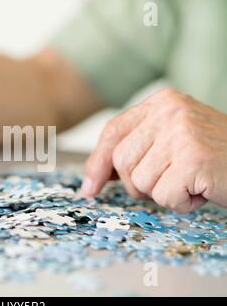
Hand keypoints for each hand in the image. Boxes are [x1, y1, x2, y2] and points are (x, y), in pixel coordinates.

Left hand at [82, 88, 226, 211]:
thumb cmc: (217, 157)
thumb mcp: (171, 141)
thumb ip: (136, 149)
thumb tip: (92, 179)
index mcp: (162, 102)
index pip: (112, 132)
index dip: (98, 163)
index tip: (91, 187)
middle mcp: (170, 111)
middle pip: (121, 161)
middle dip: (139, 183)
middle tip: (170, 179)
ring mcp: (182, 132)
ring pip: (140, 182)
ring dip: (163, 192)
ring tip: (190, 180)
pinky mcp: (194, 157)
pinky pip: (164, 196)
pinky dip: (181, 203)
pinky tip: (201, 189)